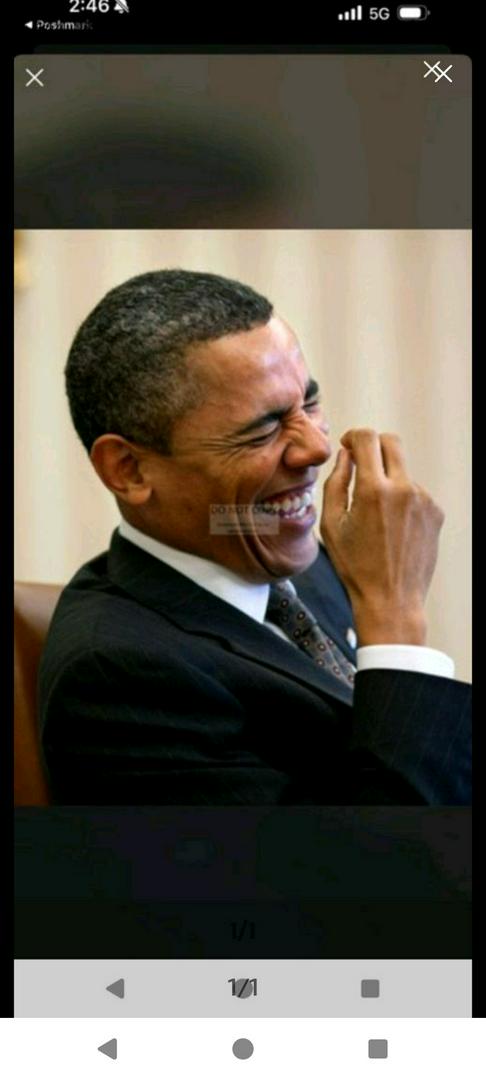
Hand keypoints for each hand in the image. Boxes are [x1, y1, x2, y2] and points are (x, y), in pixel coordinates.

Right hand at [320, 429, 444, 645]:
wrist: (391, 599)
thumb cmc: (356, 566)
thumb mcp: (331, 524)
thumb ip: (336, 483)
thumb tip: (346, 456)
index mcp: (373, 490)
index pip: (367, 439)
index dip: (354, 436)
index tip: (349, 445)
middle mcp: (403, 489)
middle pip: (392, 443)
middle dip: (374, 446)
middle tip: (362, 463)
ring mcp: (424, 500)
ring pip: (403, 472)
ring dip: (388, 480)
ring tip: (376, 516)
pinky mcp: (435, 512)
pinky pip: (415, 493)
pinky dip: (402, 500)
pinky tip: (393, 528)